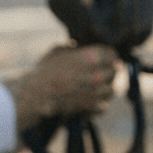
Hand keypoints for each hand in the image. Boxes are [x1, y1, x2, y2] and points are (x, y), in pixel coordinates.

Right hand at [4, 44, 118, 128]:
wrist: (38, 94)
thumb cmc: (45, 71)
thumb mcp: (57, 51)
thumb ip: (71, 47)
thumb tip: (76, 46)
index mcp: (92, 57)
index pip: (112, 53)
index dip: (109, 55)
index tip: (106, 57)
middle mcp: (98, 74)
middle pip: (115, 71)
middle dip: (109, 70)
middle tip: (101, 71)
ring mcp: (97, 92)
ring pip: (112, 89)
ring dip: (106, 87)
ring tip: (96, 86)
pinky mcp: (93, 106)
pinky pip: (105, 105)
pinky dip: (100, 103)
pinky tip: (91, 100)